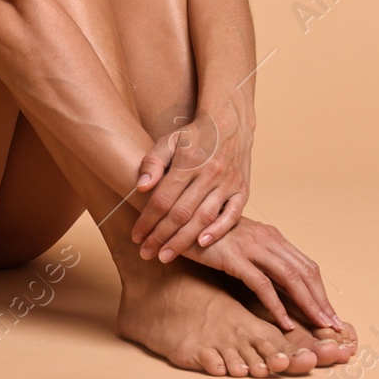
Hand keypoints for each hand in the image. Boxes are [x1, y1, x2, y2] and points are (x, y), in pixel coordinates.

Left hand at [130, 106, 251, 263]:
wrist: (230, 123)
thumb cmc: (194, 135)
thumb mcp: (169, 140)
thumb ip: (153, 162)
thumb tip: (140, 187)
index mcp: (188, 162)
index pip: (163, 199)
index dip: (147, 220)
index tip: (136, 236)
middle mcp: (209, 174)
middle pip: (181, 213)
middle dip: (161, 237)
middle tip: (146, 253)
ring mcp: (228, 183)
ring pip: (203, 218)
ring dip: (184, 240)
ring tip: (165, 256)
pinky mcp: (242, 190)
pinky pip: (232, 215)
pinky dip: (218, 231)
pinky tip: (202, 244)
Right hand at [183, 216, 342, 330]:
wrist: (178, 217)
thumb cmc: (206, 234)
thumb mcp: (239, 243)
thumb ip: (259, 257)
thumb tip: (276, 283)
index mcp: (271, 236)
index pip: (306, 266)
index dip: (321, 291)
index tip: (329, 313)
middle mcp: (267, 239)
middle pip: (306, 272)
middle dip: (322, 300)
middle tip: (334, 325)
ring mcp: (252, 246)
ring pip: (291, 278)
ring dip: (308, 304)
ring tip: (318, 325)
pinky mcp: (235, 257)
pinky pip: (263, 284)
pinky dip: (277, 305)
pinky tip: (284, 322)